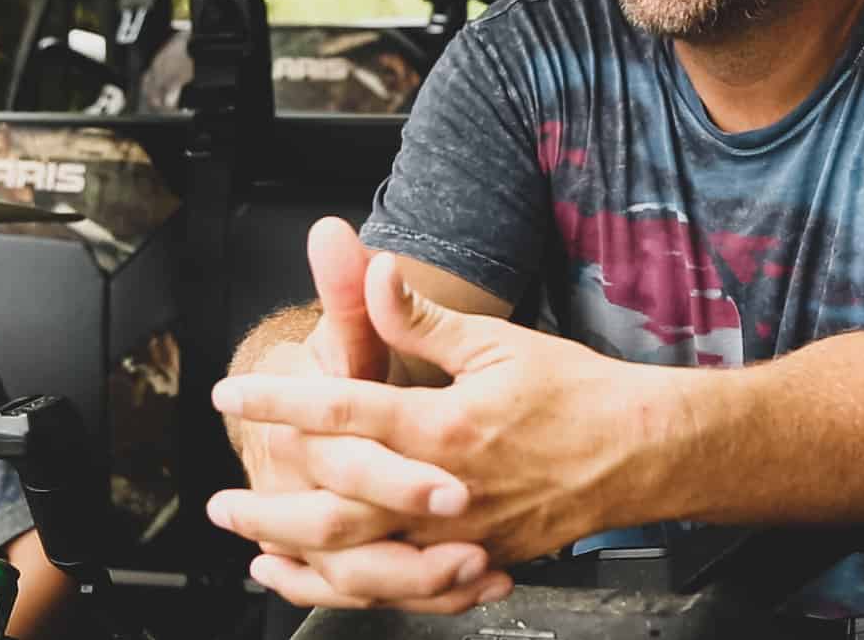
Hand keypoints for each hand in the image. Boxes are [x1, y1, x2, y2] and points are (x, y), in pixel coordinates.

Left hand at [213, 251, 673, 566]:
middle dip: (269, 508)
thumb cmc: (575, 393)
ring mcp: (461, 536)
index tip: (231, 393)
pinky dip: (356, 591)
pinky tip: (325, 585)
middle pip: (335, 509)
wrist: (642, 453)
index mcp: (443, 426)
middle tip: (221, 502)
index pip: (341, 413)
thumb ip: (422, 320)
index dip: (277, 401)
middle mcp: (445, 490)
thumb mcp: (497, 342)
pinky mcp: (478, 562)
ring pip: (363, 564)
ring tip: (256, 553)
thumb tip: (375, 272)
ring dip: (301, 560)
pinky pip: (405, 591)